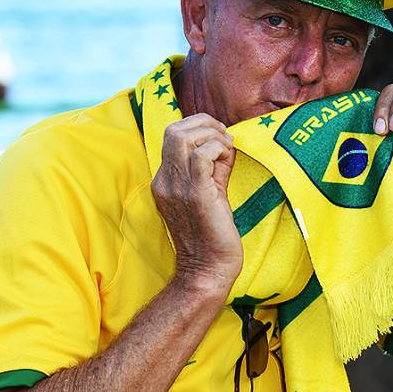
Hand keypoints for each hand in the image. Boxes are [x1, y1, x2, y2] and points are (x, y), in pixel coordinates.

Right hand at [151, 114, 240, 290]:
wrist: (208, 269)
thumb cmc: (212, 233)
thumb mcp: (210, 191)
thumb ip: (215, 166)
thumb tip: (226, 142)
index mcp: (164, 180)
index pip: (172, 135)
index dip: (198, 127)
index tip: (220, 137)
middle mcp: (165, 181)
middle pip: (173, 130)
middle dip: (203, 122)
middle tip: (224, 135)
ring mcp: (177, 188)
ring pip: (183, 137)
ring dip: (211, 134)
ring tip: (227, 148)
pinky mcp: (196, 194)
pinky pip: (202, 156)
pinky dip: (218, 148)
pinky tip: (228, 158)